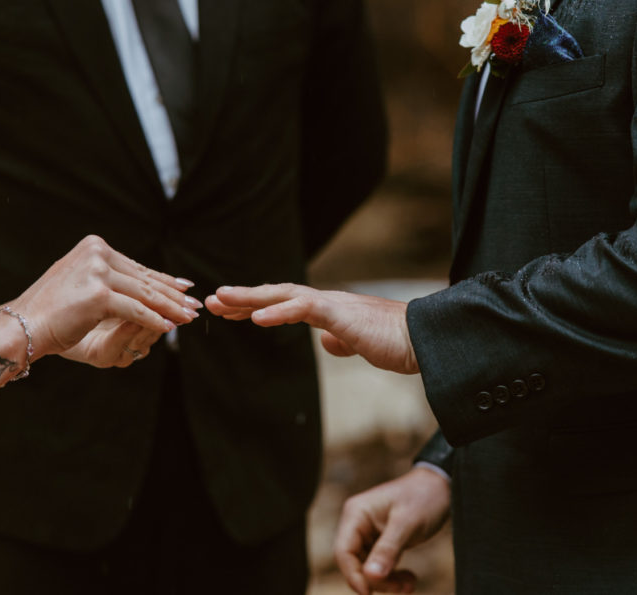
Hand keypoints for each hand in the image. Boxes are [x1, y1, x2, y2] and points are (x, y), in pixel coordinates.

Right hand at [14, 235, 198, 359]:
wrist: (23, 325)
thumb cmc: (51, 309)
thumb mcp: (82, 282)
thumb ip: (108, 276)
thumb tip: (142, 281)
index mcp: (94, 246)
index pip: (136, 266)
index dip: (162, 279)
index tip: (184, 288)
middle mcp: (97, 253)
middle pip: (143, 279)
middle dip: (171, 295)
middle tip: (194, 304)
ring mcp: (98, 272)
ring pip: (144, 295)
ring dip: (170, 308)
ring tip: (188, 317)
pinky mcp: (99, 295)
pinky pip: (135, 311)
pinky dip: (154, 321)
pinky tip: (170, 328)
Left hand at [206, 284, 418, 373]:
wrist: (426, 341)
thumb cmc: (398, 343)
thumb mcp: (362, 344)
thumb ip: (342, 340)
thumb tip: (327, 343)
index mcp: (329, 310)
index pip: (284, 303)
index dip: (255, 305)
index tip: (228, 311)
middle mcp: (326, 301)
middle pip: (276, 294)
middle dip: (242, 297)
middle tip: (210, 300)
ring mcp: (333, 305)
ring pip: (283, 294)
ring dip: (250, 298)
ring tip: (222, 300)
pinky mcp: (341, 314)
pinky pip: (304, 309)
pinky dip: (280, 311)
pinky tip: (258, 318)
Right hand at [335, 467, 450, 594]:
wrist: (442, 486)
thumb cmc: (423, 498)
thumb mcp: (406, 525)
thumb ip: (387, 551)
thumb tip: (370, 578)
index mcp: (356, 514)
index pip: (343, 552)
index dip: (353, 576)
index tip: (369, 594)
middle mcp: (357, 523)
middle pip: (355, 563)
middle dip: (376, 580)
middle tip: (402, 588)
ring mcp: (368, 533)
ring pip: (368, 568)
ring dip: (387, 581)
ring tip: (410, 584)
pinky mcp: (381, 541)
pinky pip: (379, 565)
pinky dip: (393, 576)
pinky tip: (409, 579)